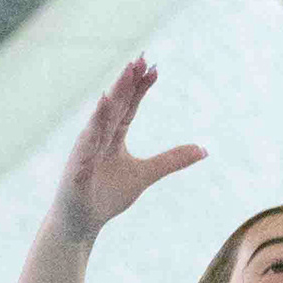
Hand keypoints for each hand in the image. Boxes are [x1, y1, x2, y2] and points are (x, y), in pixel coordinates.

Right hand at [52, 55, 204, 243]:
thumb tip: (204, 150)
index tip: (154, 67)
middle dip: (128, 81)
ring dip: (114, 94)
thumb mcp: (145, 175)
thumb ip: (171, 160)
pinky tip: (103, 104)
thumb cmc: (107, 196)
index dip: (140, 87)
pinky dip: (96, 122)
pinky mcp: (78, 164)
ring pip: (103, 116)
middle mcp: (99, 135)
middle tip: (140, 59)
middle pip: (116, 103)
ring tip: (126, 73)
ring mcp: (87, 148)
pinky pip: (88, 141)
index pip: (129, 106)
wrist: (81, 223)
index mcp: (113, 135)